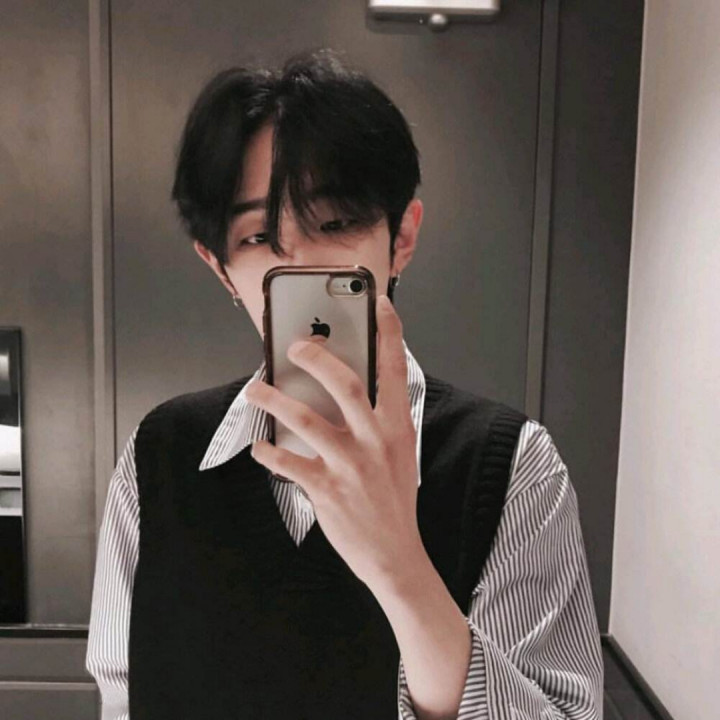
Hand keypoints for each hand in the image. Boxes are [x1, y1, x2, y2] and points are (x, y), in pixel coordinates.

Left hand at [244, 294, 424, 590]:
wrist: (395, 555)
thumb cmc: (394, 498)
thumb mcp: (398, 452)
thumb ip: (379, 419)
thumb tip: (346, 389)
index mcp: (396, 425)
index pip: (395, 367)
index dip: (387, 330)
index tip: (378, 302)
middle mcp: (375, 439)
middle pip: (344, 383)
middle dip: (315, 356)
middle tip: (294, 344)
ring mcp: (350, 464)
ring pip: (305, 418)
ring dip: (273, 399)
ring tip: (255, 388)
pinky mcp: (326, 488)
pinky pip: (288, 462)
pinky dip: (269, 452)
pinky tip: (259, 446)